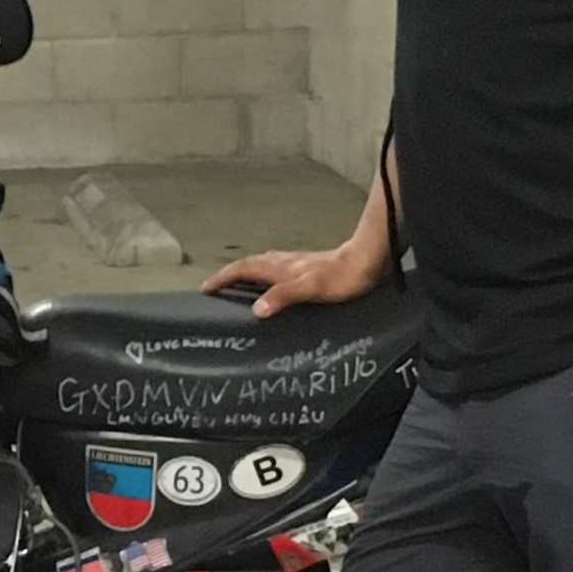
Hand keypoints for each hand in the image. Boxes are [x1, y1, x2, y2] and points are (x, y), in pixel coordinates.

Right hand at [202, 242, 379, 318]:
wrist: (367, 261)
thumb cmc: (340, 278)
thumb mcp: (310, 289)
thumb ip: (282, 296)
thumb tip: (255, 310)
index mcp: (279, 267)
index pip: (242, 269)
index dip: (223, 278)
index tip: (206, 289)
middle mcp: (282, 261)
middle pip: (248, 264)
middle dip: (229, 274)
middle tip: (215, 287)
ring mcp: (294, 262)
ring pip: (261, 264)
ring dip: (245, 272)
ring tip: (236, 285)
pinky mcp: (306, 266)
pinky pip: (275, 268)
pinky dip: (263, 274)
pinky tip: (271, 281)